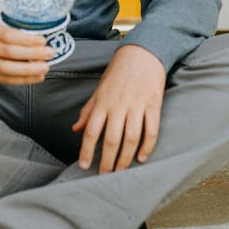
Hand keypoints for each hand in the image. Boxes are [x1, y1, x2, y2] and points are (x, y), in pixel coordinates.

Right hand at [0, 5, 53, 84]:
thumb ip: (16, 16)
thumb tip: (44, 22)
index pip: (7, 35)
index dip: (27, 40)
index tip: (43, 40)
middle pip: (8, 53)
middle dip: (32, 55)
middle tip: (50, 54)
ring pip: (5, 69)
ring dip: (28, 71)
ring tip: (45, 68)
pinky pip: (4, 79)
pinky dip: (21, 80)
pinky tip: (36, 77)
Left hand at [73, 44, 165, 173]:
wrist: (143, 52)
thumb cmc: (118, 72)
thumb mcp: (99, 89)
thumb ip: (88, 111)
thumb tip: (75, 129)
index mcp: (102, 102)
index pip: (91, 131)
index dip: (85, 150)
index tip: (84, 165)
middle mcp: (118, 105)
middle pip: (111, 139)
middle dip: (106, 161)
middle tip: (105, 175)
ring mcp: (137, 105)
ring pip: (131, 138)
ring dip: (125, 158)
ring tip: (121, 171)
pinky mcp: (153, 105)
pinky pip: (151, 130)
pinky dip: (147, 147)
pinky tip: (142, 158)